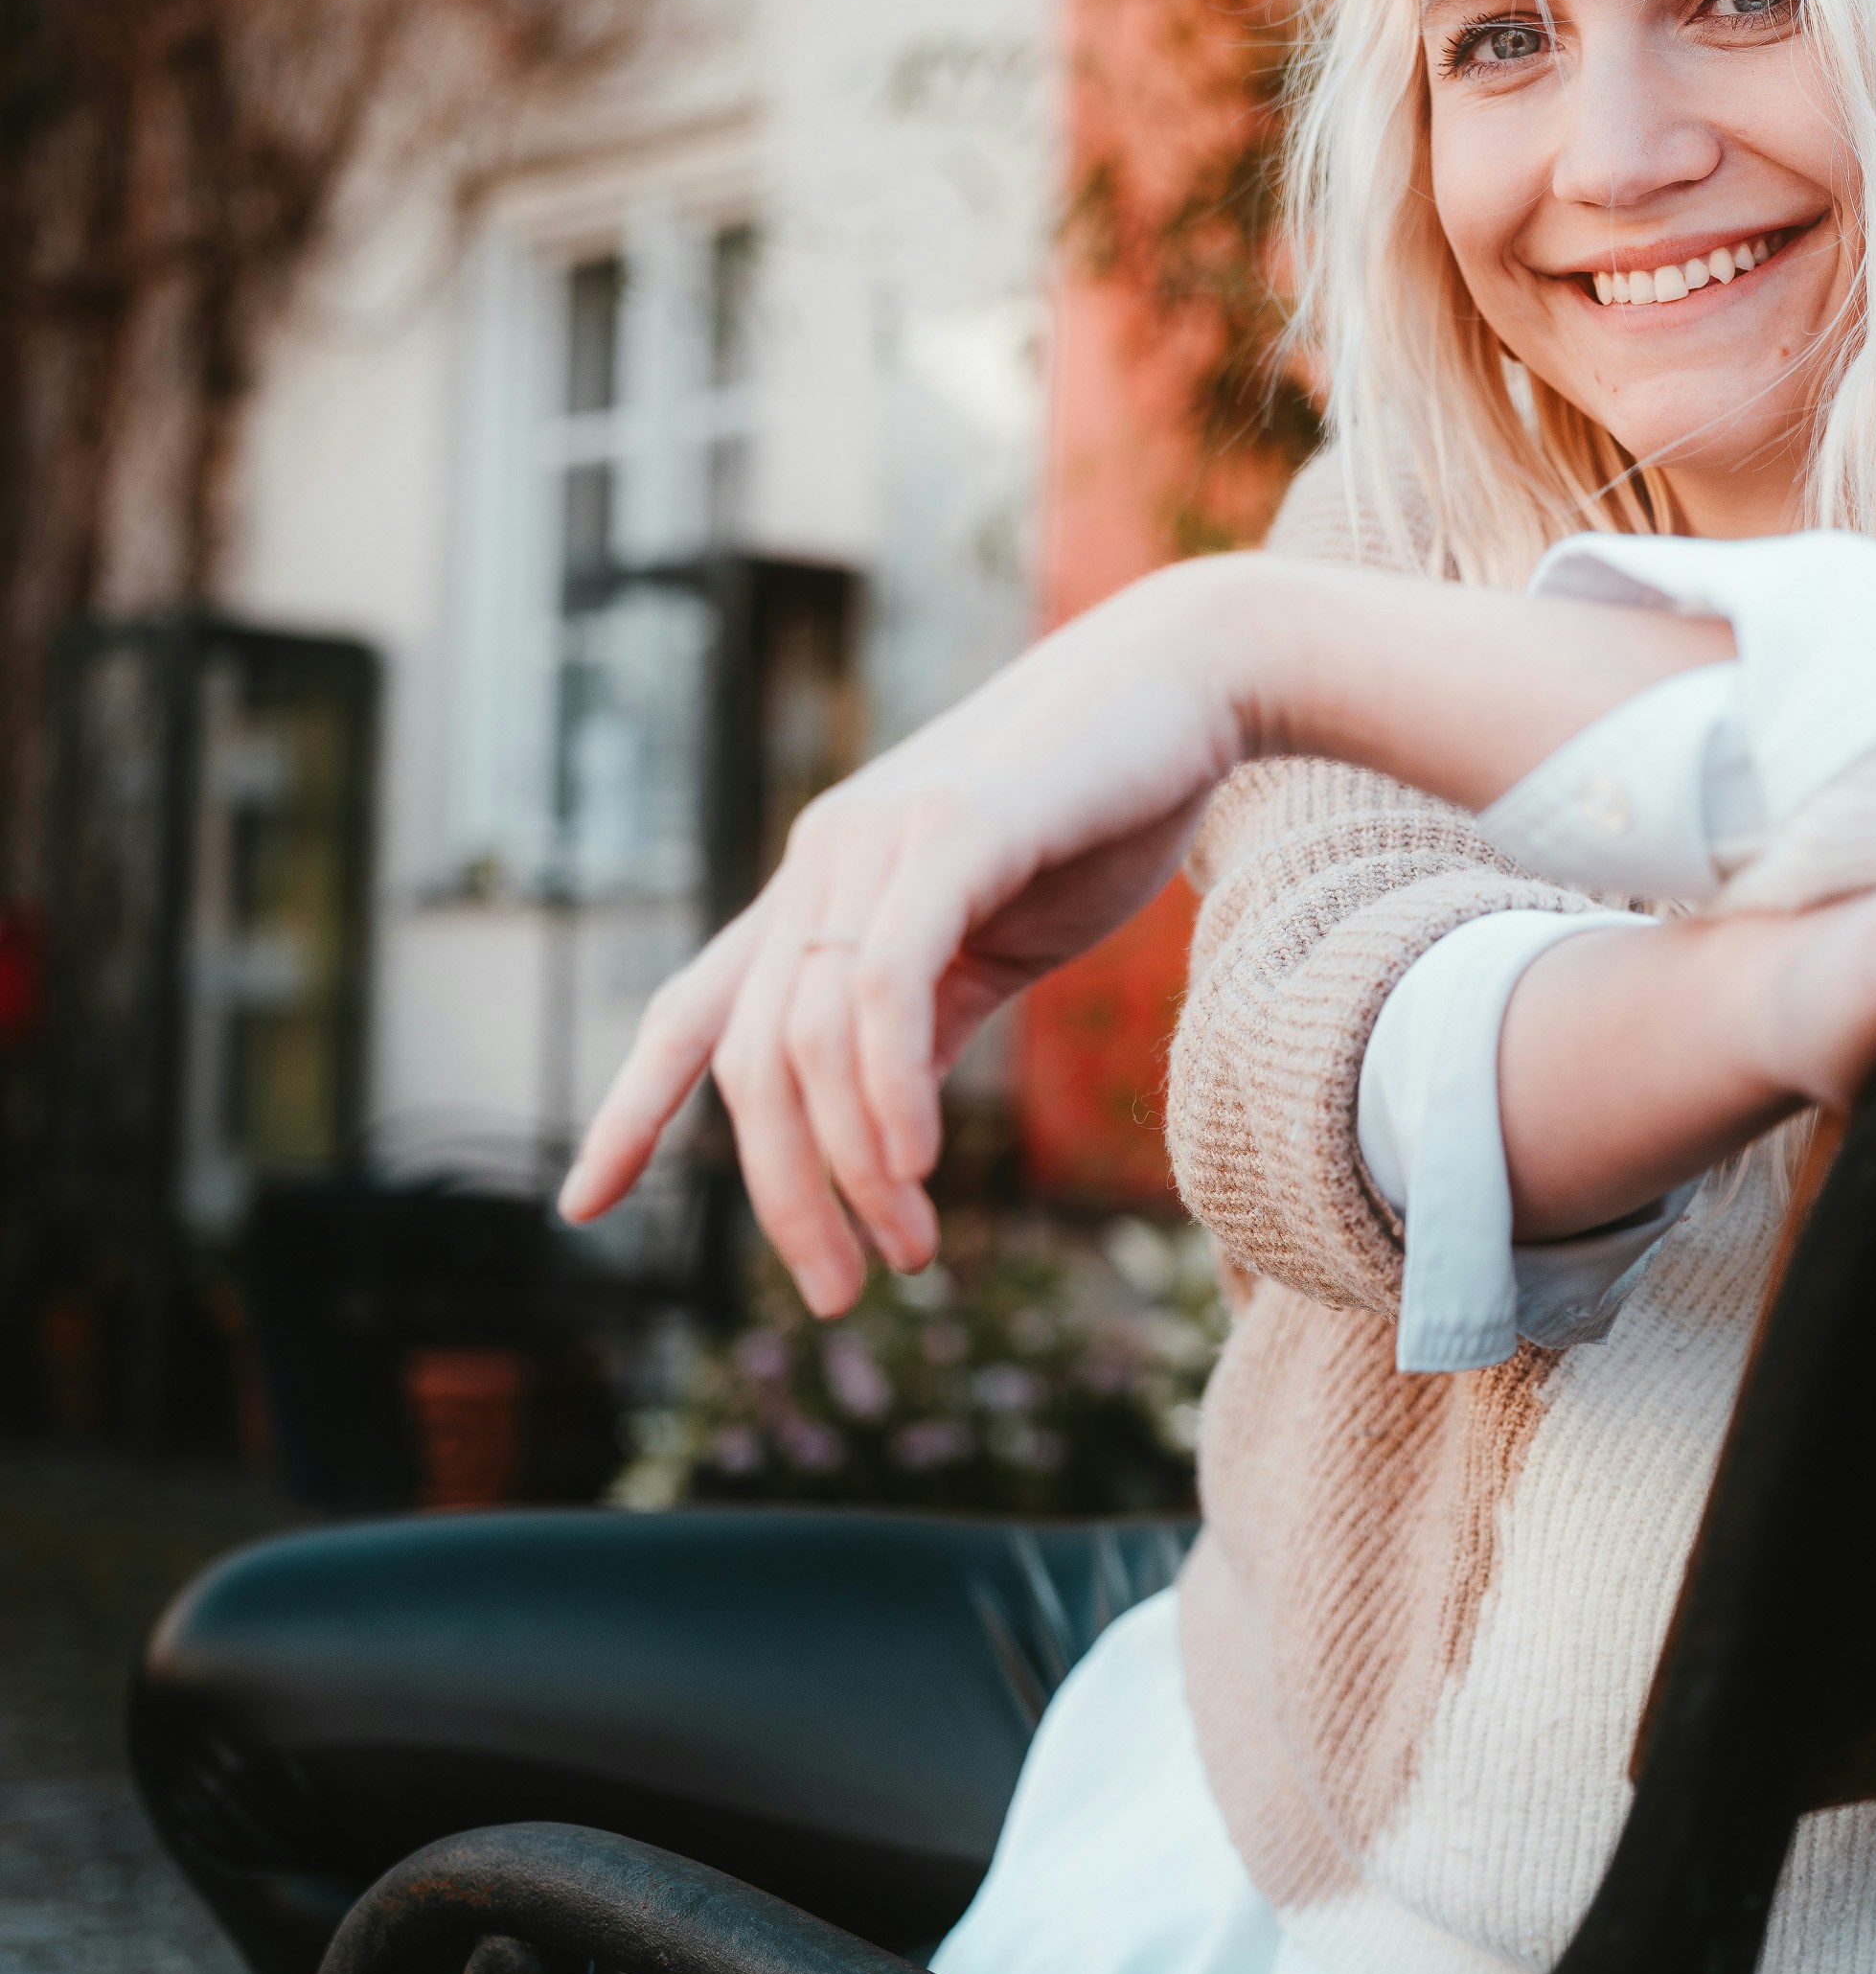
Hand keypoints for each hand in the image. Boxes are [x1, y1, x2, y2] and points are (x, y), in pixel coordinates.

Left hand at [560, 550, 1732, 1313]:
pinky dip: (883, 1087)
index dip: (632, 1106)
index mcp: (823, 885)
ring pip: (806, 1036)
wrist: (1193, 681)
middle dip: (779, 1193)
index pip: (695, 1008)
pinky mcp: (950, 832)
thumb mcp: (995, 939)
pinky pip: (881, 983)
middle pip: (747, 1057)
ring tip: (905, 1251)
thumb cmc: (1104, 810)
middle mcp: (824, 858)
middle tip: (837, 1292)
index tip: (584, 1203)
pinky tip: (915, 1163)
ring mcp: (878, 840)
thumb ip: (925, 1019)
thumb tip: (877, 1132)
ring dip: (849, 1168)